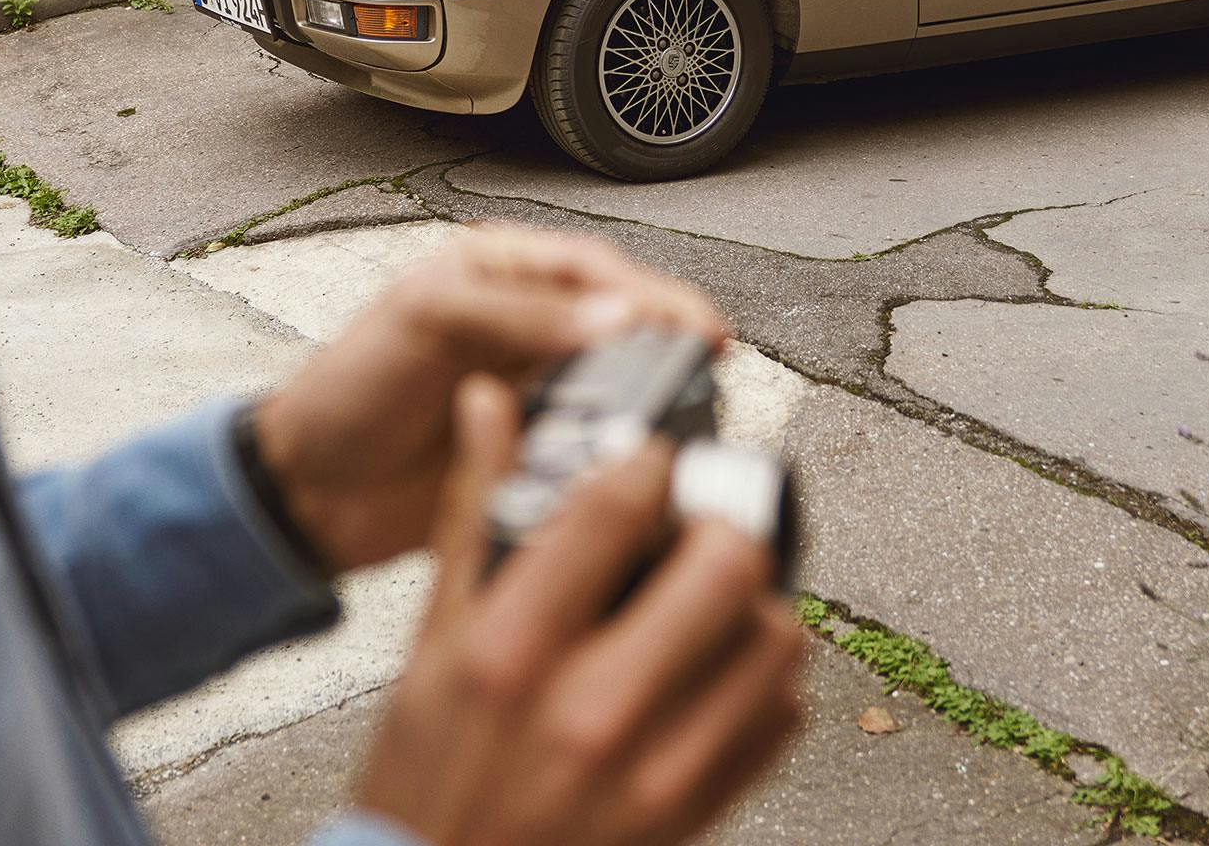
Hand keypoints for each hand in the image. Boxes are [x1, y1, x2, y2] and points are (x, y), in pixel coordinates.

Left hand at [248, 223, 724, 572]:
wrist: (308, 491)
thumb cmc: (346, 389)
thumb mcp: (424, 322)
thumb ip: (515, 313)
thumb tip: (610, 316)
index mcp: (501, 274)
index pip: (596, 270)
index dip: (653, 295)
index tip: (696, 326)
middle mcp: (526, 330)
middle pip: (622, 328)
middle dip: (666, 345)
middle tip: (705, 370)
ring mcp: (535, 394)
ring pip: (618, 390)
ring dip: (647, 403)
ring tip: (675, 417)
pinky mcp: (536, 456)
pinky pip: (593, 451)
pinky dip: (616, 458)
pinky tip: (631, 466)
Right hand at [352, 376, 806, 845]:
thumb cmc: (426, 776)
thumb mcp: (429, 642)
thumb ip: (472, 517)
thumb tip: (487, 404)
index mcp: (511, 651)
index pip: (615, 506)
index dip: (646, 460)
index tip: (647, 462)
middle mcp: (589, 709)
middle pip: (727, 562)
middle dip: (719, 526)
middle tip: (695, 529)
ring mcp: (654, 769)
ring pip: (774, 638)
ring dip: (756, 604)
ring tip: (712, 601)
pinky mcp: (696, 812)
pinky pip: (782, 720)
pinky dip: (767, 682)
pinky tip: (719, 671)